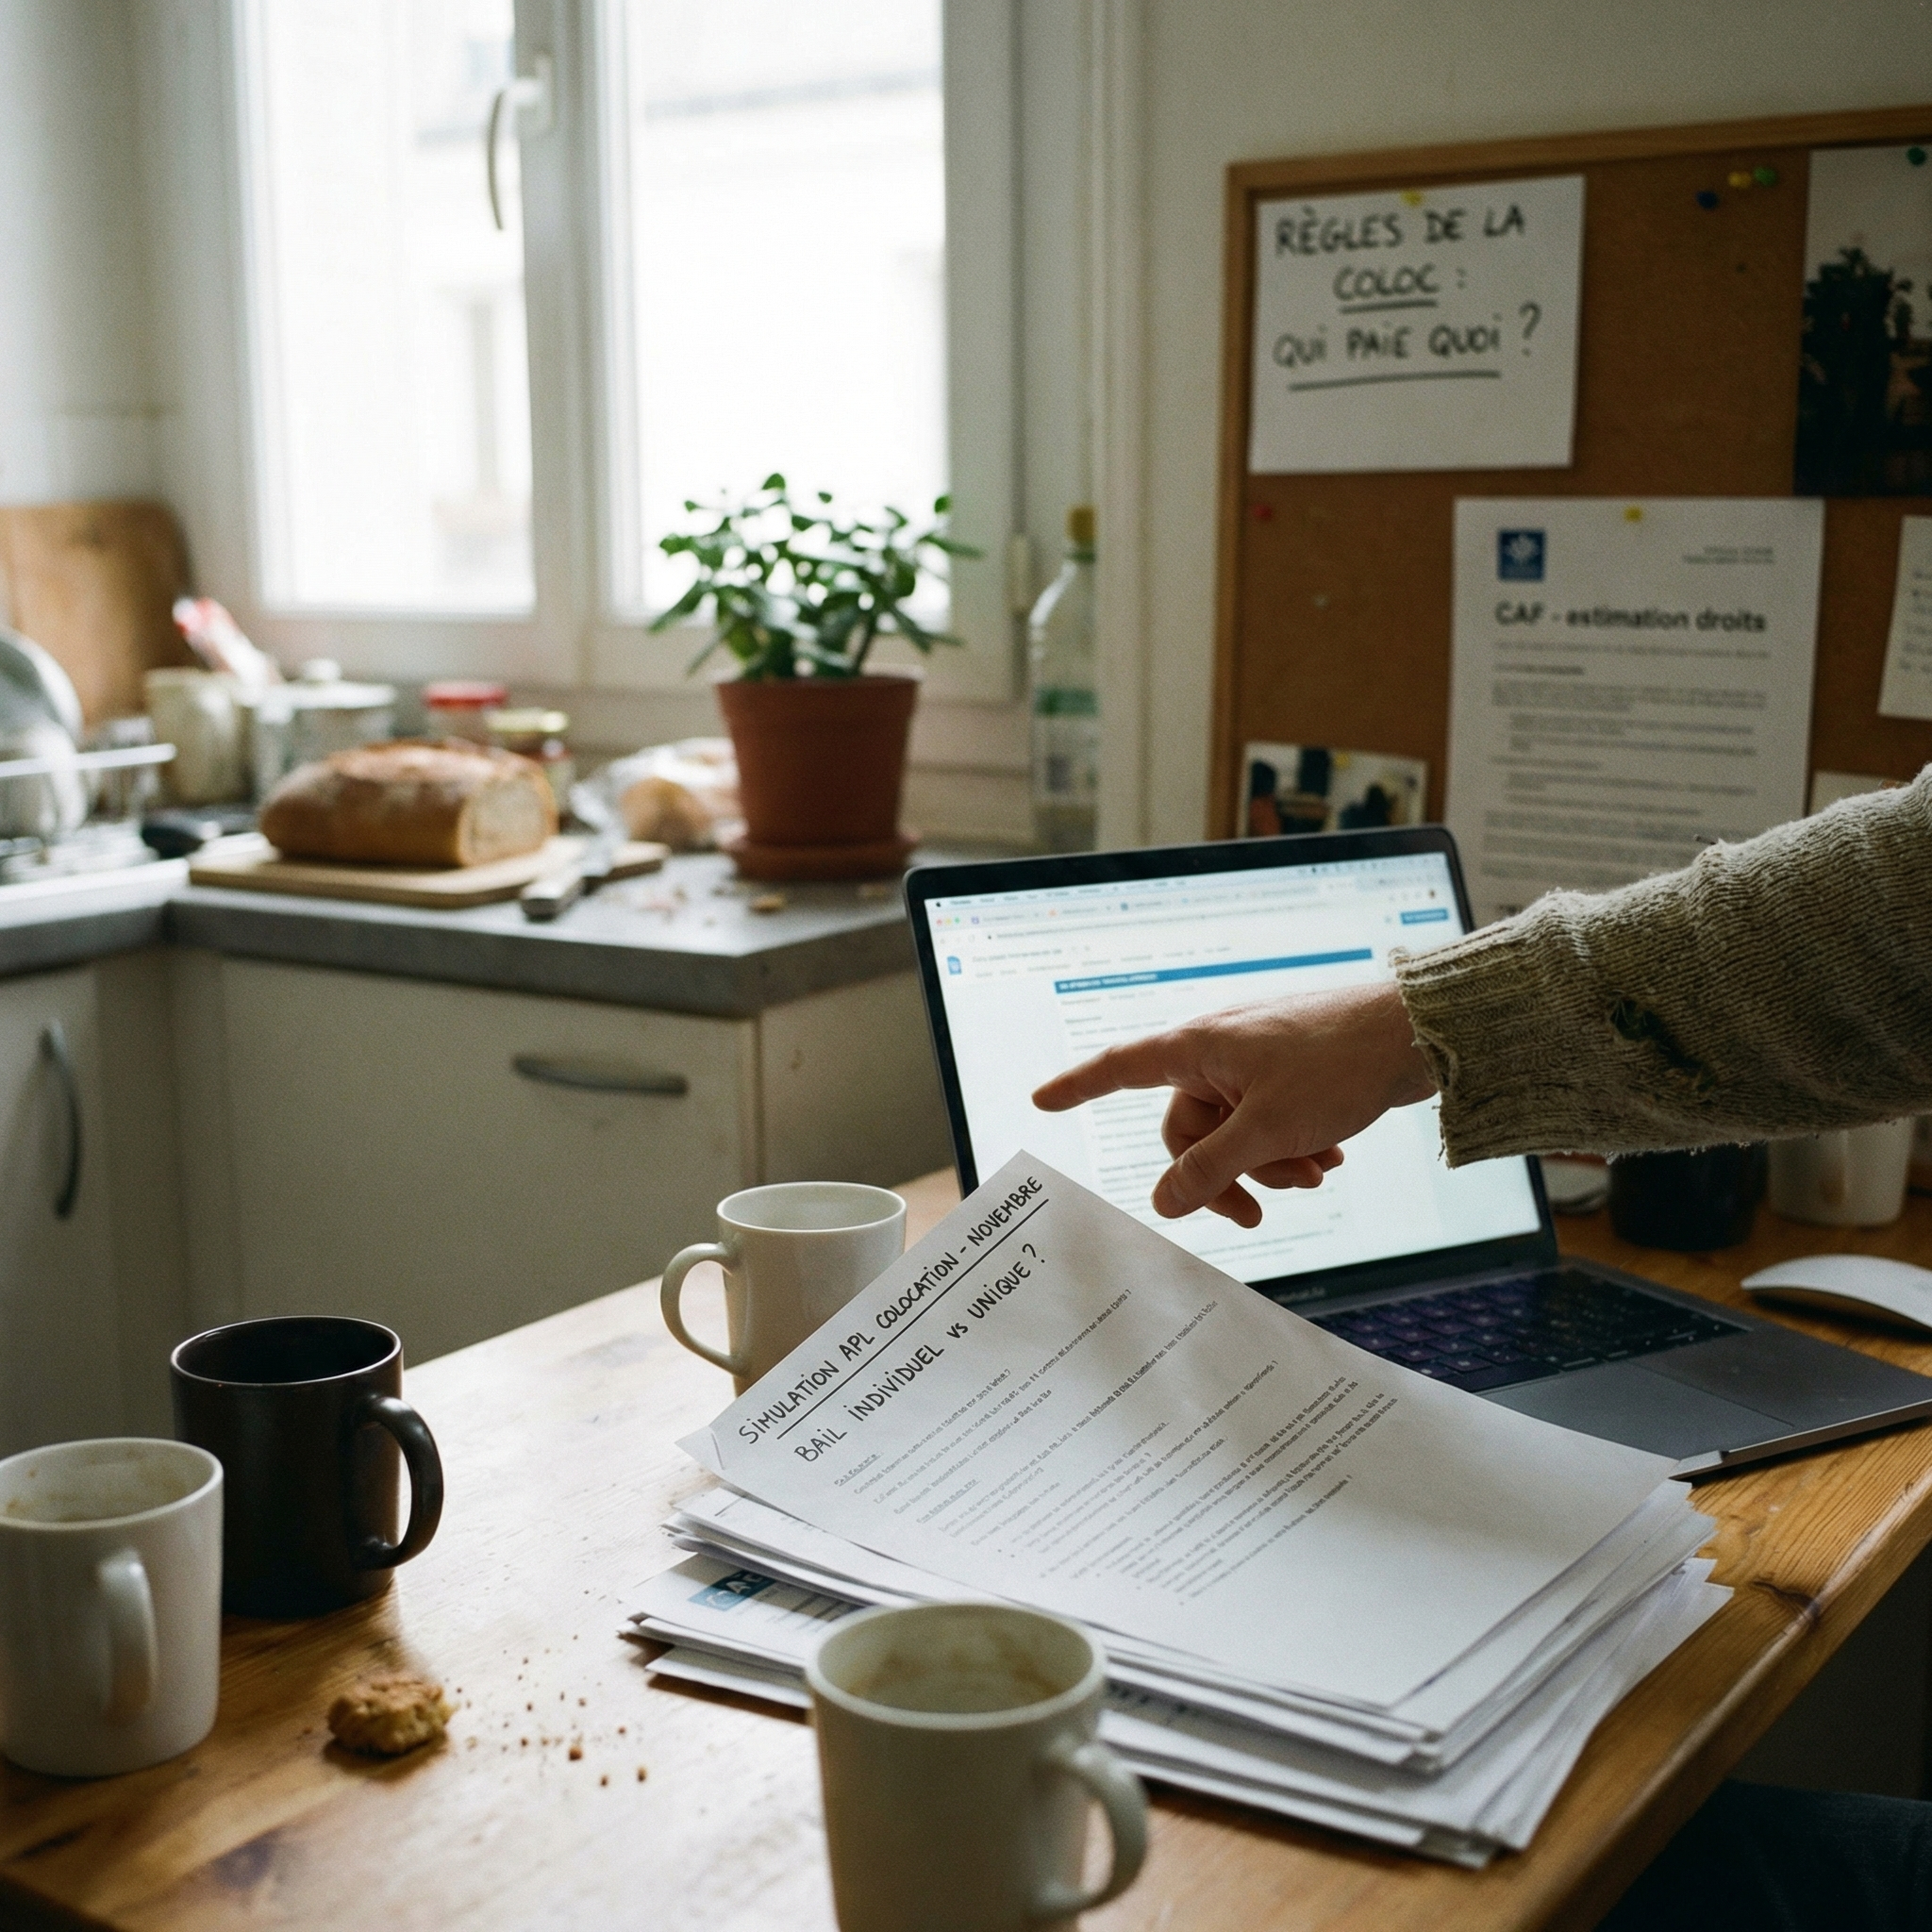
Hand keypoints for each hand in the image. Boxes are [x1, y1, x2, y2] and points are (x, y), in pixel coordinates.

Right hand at [1031, 982, 1435, 1227]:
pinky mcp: (1290, 1070)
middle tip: (1257, 1211)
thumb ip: (1211, 1169)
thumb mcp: (1268, 1130)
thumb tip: (1164, 1202)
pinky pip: (1269, 1118)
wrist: (1414, 1033)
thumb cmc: (1337, 1064)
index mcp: (1197, 1048)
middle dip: (1223, 1171)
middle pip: (1188, 1126)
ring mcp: (1255, 1059)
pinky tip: (1330, 1156)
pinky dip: (1292, 1144)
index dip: (1077, 1087)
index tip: (1041, 1100)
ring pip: (1235, 1129)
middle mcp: (1218, 1049)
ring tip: (1315, 1173)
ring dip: (1269, 1162)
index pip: (1119, 1068)